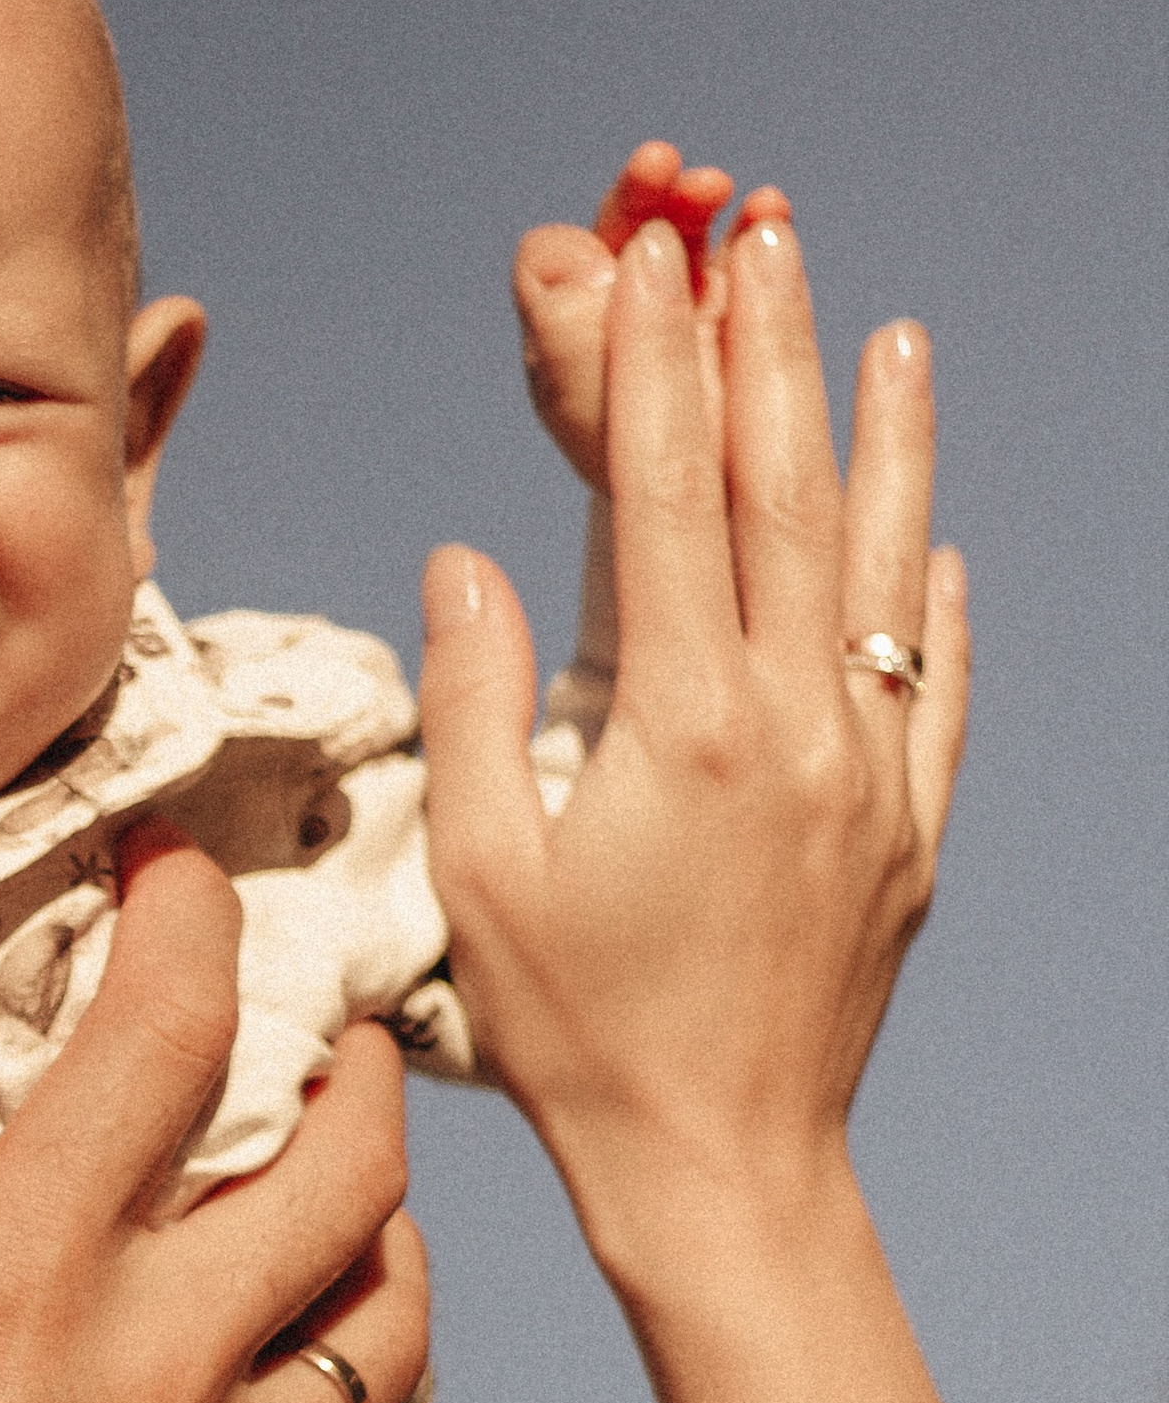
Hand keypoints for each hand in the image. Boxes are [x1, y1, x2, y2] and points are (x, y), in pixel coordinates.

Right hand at [0, 834, 427, 1402]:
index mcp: (20, 1277)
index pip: (162, 1039)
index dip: (193, 926)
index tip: (182, 878)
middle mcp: (157, 1369)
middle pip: (349, 1178)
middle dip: (362, 1086)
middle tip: (334, 1047)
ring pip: (389, 1344)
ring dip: (386, 1265)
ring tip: (358, 1222)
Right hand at [429, 213, 964, 1275]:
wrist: (722, 1164)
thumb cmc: (578, 1034)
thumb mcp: (482, 873)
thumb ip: (478, 703)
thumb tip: (467, 561)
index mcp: (680, 723)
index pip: (662, 498)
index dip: (652, 369)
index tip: (646, 267)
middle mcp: (794, 726)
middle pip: (782, 496)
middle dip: (767, 353)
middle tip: (761, 238)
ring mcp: (869, 773)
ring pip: (879, 564)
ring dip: (880, 436)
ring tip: (886, 329)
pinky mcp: (909, 830)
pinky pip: (935, 682)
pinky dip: (929, 593)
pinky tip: (931, 531)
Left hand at [515, 138, 792, 490]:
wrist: (709, 530)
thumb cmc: (634, 469)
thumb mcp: (578, 390)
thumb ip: (555, 313)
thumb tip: (572, 245)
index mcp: (569, 327)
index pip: (577, 245)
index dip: (611, 211)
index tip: (652, 177)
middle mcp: (619, 313)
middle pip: (632, 227)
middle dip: (661, 193)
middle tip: (693, 177)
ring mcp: (682, 315)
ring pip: (690, 235)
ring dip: (707, 205)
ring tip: (750, 199)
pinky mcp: (740, 325)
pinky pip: (744, 261)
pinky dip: (757, 229)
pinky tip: (772, 210)